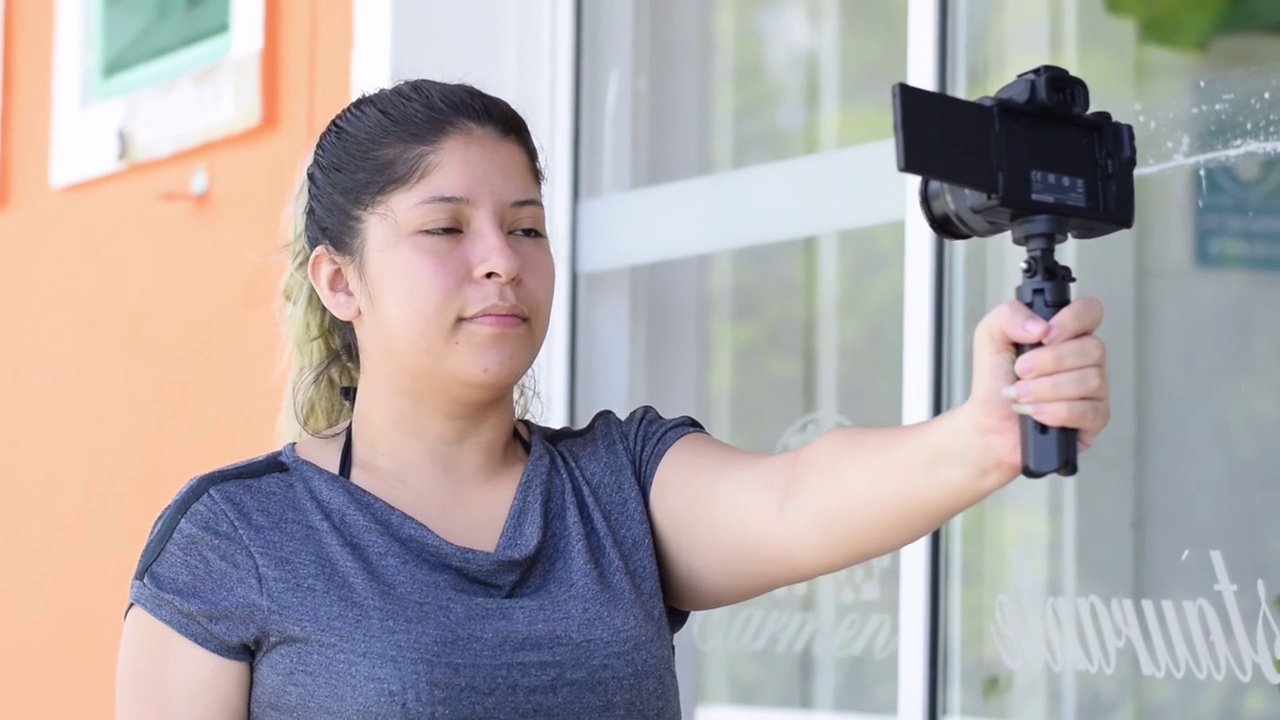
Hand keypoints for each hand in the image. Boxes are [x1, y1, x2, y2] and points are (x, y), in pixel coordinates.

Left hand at [959, 296, 1109, 480]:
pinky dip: (1055, 411)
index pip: (1090, 311)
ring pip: (1091, 380)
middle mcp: (1084, 359)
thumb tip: (1041, 325)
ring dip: (1047, 388)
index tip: (1044, 335)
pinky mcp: (1094, 418)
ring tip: (1020, 394)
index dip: (1072, 320)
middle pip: (1093, 348)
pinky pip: (1089, 411)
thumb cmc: (995, 382)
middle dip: (1049, 361)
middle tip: (1020, 371)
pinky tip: (1035, 412)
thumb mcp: (990, 337)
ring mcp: (1094, 389)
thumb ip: (1009, 316)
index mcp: (1065, 334)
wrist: (988, 424)